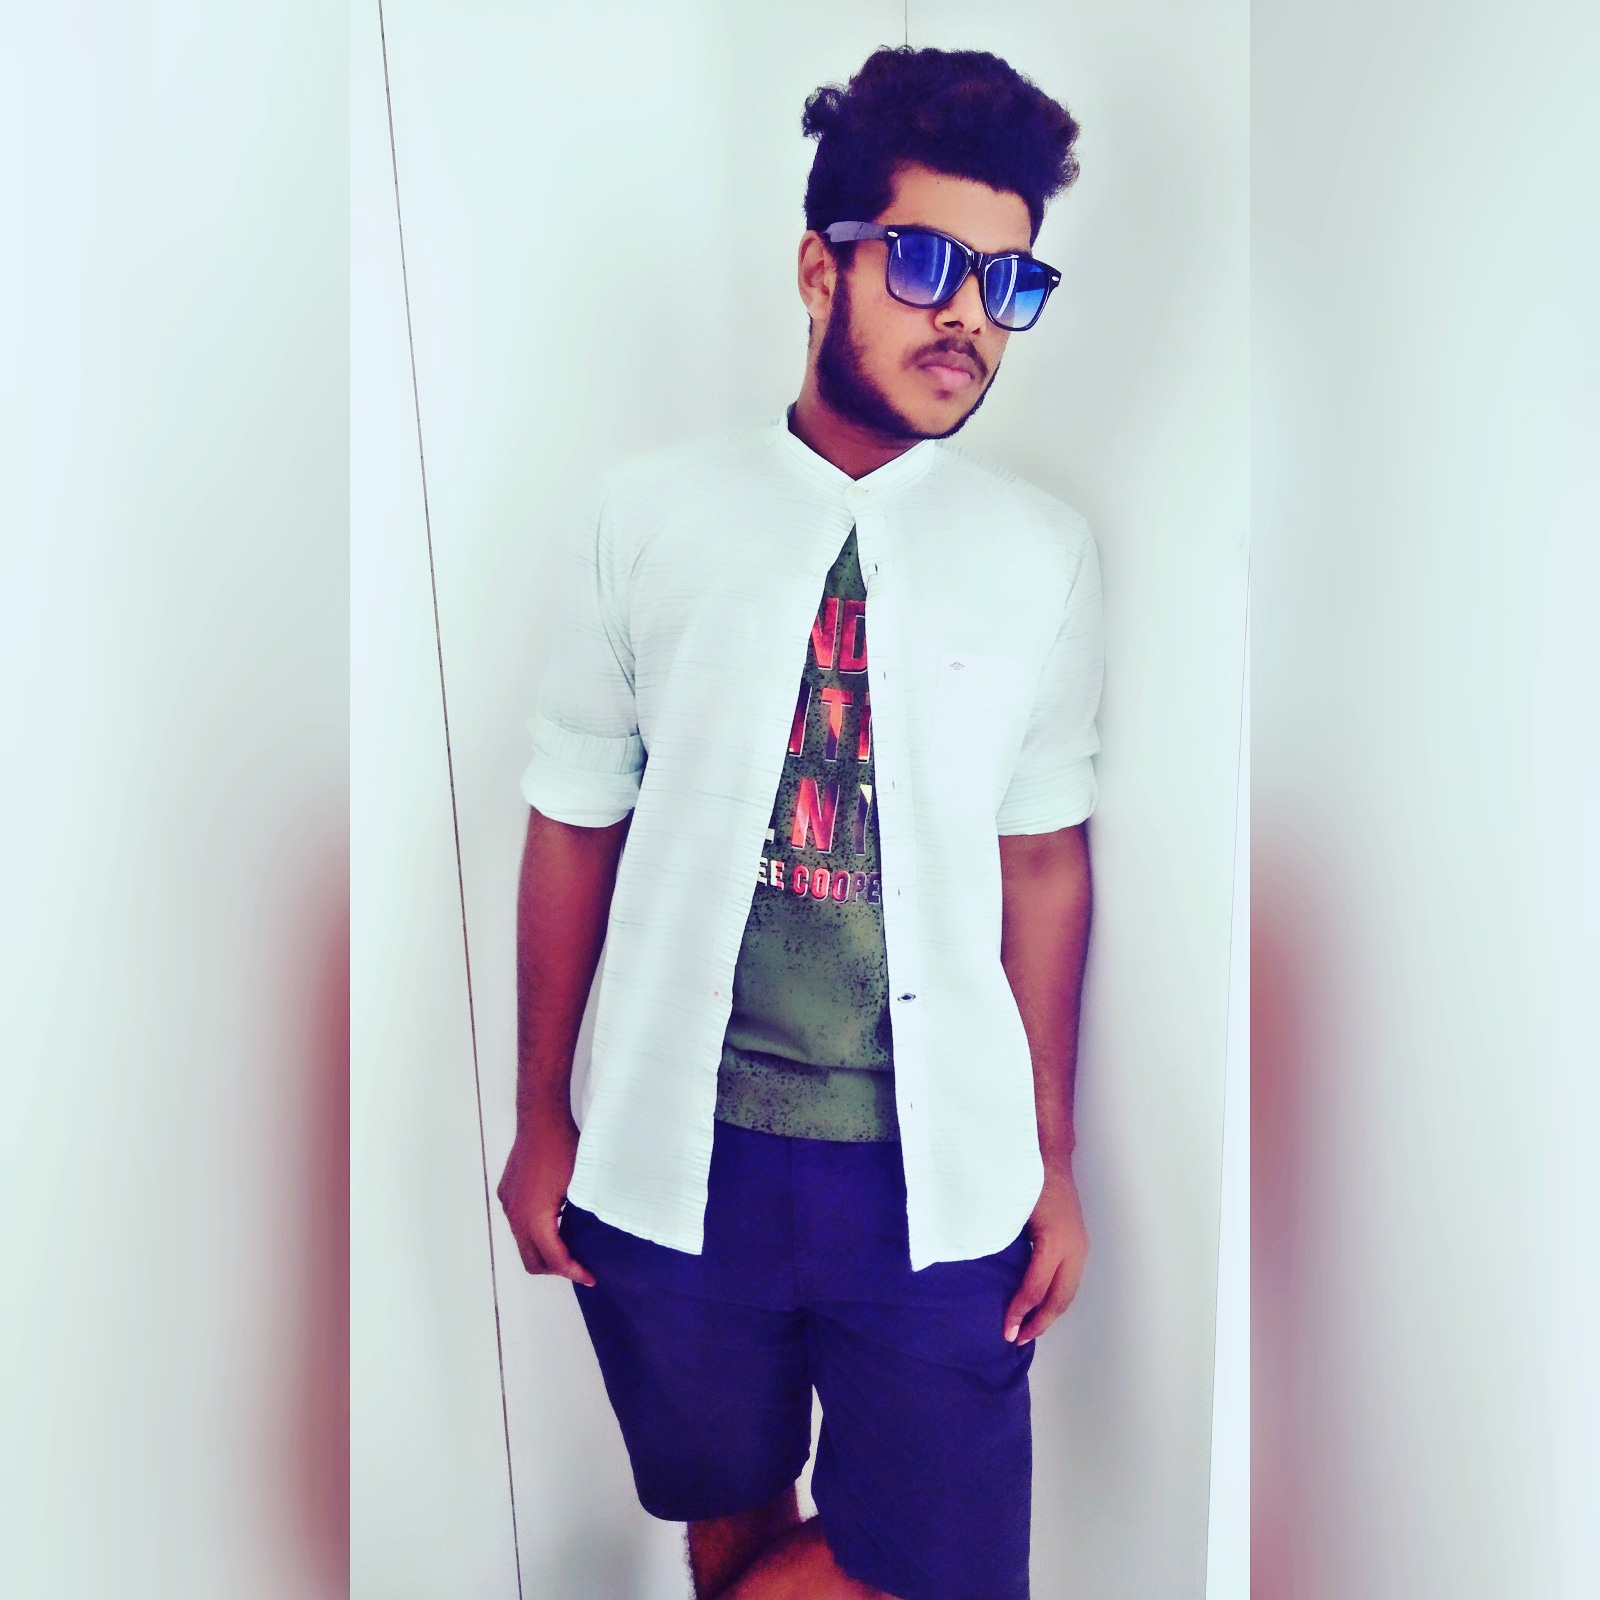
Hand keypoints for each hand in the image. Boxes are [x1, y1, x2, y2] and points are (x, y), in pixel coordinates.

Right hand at [496, 1113, 596, 1286]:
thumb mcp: (581, 1187)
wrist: (541, 1119)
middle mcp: (515, 1215)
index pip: (554, 1259)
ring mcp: (508, 1204)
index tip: (590, 1278)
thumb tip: (594, 1241)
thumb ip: (583, 1220)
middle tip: (580, 1266)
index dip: (574, 1272)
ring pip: (523, 1243)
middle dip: (556, 1269)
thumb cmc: (565, 1149)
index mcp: (535, 1218)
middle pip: (532, 1261)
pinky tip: (555, 1222)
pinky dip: (534, 1232)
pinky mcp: (506, 1193)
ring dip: (544, 1250)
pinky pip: (518, 1223)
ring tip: (570, 1246)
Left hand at [1003, 1165, 1087, 1343]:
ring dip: (1049, 1313)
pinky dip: (1056, 1297)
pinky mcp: (1079, 1244)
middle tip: (1016, 1339)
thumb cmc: (1026, 1179)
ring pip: (1068, 1292)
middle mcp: (1073, 1248)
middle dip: (1039, 1322)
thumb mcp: (1011, 1212)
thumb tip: (986, 1274)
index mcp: (1055, 1241)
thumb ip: (1001, 1241)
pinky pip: (1070, 1279)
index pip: (1036, 1287)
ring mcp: (1080, 1246)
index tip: (1006, 1329)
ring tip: (1029, 1329)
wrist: (1050, 1156)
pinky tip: (1041, 1304)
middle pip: (1060, 1298)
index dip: (1020, 1311)